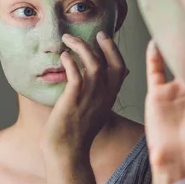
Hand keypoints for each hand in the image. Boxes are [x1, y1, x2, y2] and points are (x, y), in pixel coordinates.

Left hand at [40, 31, 127, 159]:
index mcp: (110, 97)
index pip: (121, 68)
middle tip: (95, 33)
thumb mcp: (97, 110)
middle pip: (112, 62)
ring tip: (68, 38)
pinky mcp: (74, 98)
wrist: (67, 151)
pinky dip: (70, 61)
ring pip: (93, 63)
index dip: (114, 50)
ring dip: (81, 47)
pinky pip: (75, 73)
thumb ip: (103, 93)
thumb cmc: (77, 132)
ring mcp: (90, 96)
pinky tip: (63, 56)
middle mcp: (104, 95)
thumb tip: (108, 79)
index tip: (104, 37)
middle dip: (105, 44)